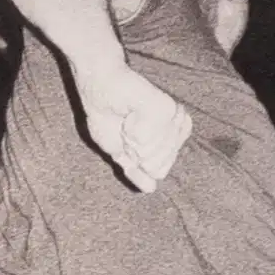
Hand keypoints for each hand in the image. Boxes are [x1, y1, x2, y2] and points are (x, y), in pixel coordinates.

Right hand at [70, 58, 194, 192]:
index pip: (161, 169)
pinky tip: (130, 112)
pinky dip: (132, 130)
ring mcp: (172, 118)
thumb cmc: (105, 112)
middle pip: (158, 165)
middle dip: (134, 152)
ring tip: (127, 117)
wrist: (98, 85)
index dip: (138, 162)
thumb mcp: (117, 150)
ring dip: (131, 140)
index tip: (126, 137)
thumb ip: (135, 170)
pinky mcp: (166, 109)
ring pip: (153, 154)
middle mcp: (176, 126)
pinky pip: (147, 140)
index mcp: (169, 136)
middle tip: (125, 126)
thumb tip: (151, 189)